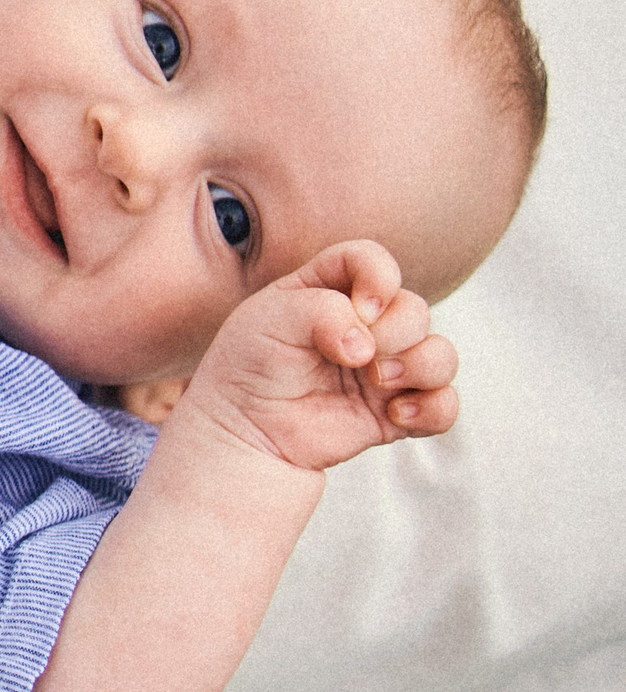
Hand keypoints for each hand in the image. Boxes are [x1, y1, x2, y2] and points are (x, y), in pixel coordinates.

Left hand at [182, 238, 458, 471]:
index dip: (379, 277)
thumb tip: (368, 347)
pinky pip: (445, 406)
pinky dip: (431, 409)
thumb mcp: (270, 320)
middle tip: (357, 357)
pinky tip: (395, 415)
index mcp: (330, 290)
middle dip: (395, 330)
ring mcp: (383, 369)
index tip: (360, 308)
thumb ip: (322, 311)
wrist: (246, 430)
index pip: (372, 260)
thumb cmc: (251, 366)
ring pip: (440, 354)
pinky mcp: (396, 411)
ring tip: (379, 382)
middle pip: (414, 309)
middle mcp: (365, 326)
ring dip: (421, 366)